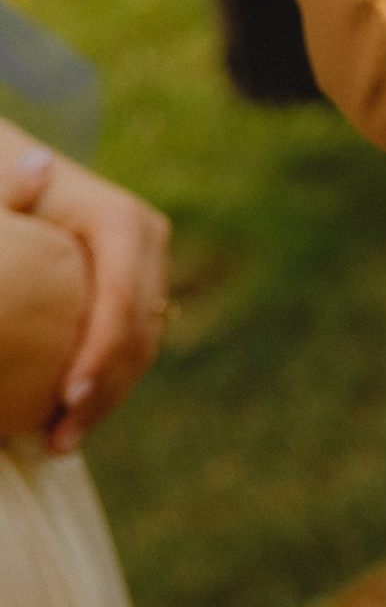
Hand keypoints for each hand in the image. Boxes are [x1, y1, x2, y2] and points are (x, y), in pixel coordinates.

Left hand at [0, 132, 168, 444]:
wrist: (21, 177)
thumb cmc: (1, 189)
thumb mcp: (0, 193)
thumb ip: (12, 191)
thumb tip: (39, 164)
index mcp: (121, 218)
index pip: (122, 296)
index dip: (99, 351)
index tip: (65, 399)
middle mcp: (148, 240)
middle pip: (140, 330)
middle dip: (102, 391)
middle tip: (58, 440)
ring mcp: (150, 267)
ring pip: (142, 347)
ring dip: (105, 400)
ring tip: (58, 442)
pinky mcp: (139, 290)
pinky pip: (131, 347)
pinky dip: (103, 386)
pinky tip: (66, 422)